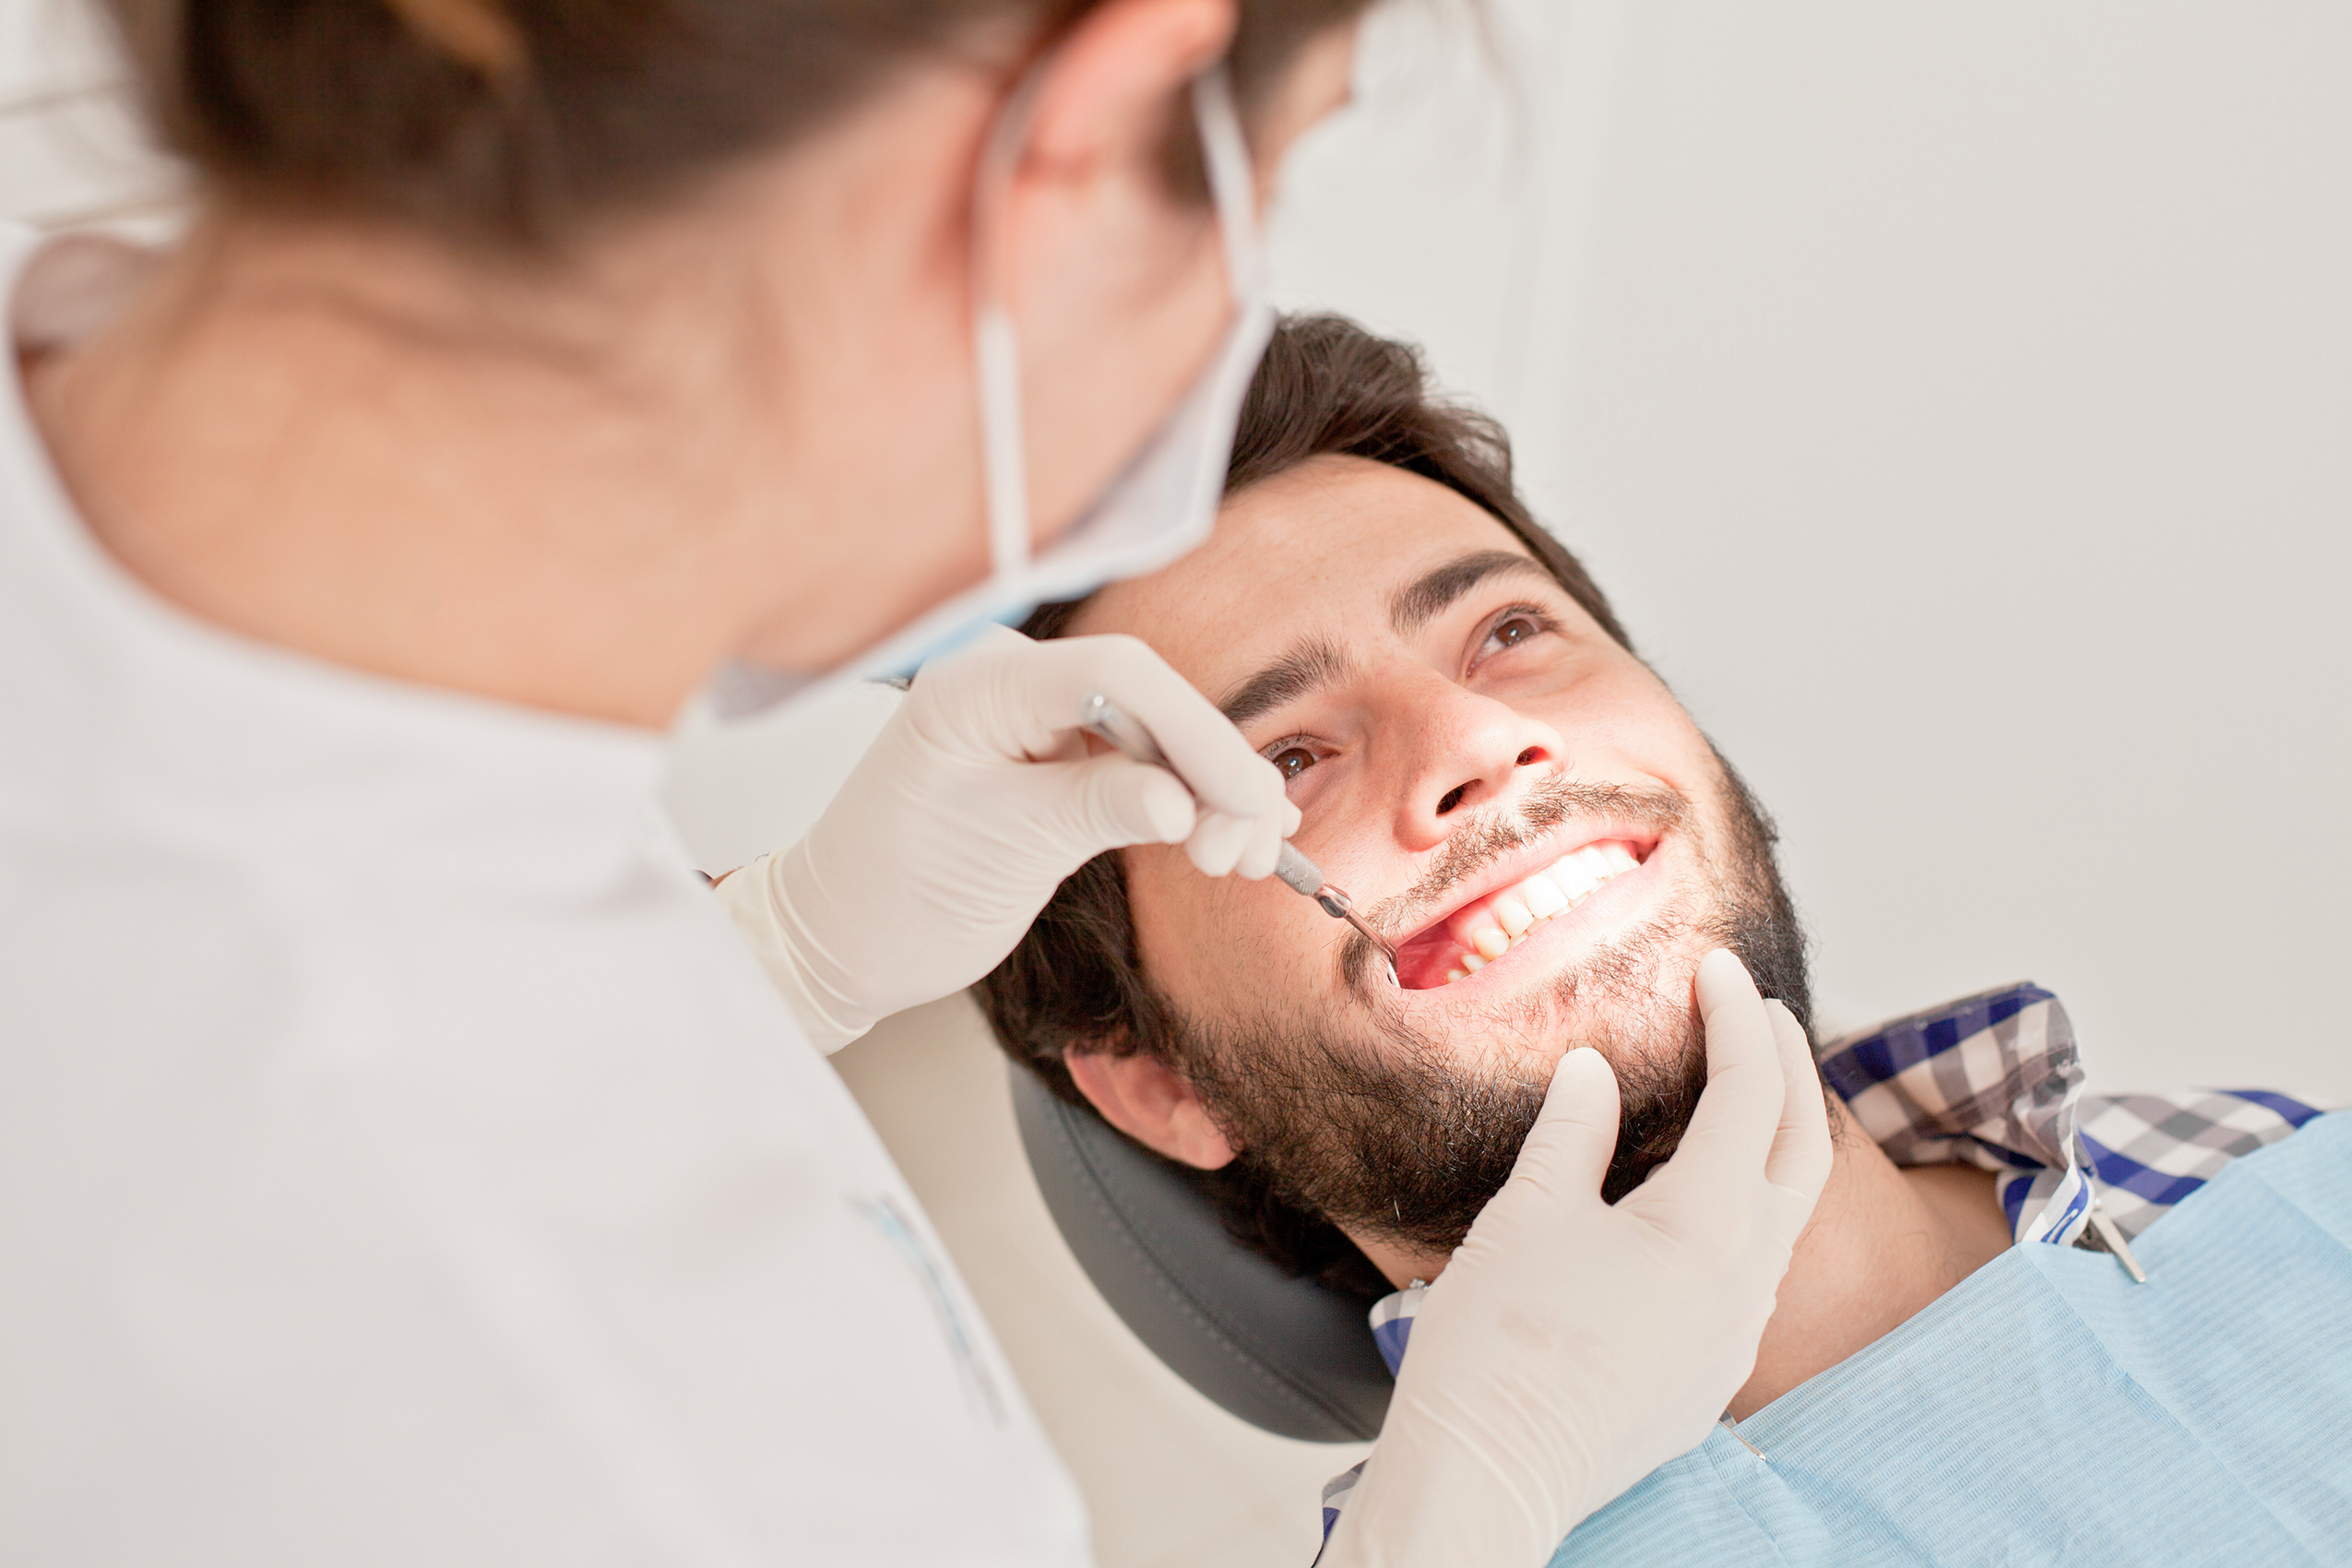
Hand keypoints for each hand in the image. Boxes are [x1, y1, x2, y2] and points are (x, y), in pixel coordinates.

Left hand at [714, 625, 1297, 1050]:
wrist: (842, 938)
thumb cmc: (891, 893)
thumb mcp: (1002, 850)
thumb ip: (1095, 808)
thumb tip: (1182, 801)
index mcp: (978, 687)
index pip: (1116, 675)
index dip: (1197, 730)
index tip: (1244, 797)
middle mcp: (1011, 688)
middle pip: (1151, 702)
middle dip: (1214, 772)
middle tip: (1252, 845)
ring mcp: (1037, 724)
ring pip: (1157, 738)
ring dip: (1213, 794)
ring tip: (1246, 859)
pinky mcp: (1056, 764)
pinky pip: (1140, 769)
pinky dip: (1189, 804)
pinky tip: (1232, 839)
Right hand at [1319, 950, 1833, 1567]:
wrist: (1489, 1475)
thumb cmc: (1499, 1345)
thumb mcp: (1529, 1212)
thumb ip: (1574, 1130)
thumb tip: (1593, 1074)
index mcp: (1708, 1224)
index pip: (1750, 1092)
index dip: (1736, 1017)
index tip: (1715, 966)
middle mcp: (1744, 1280)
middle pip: (1803, 1148)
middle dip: (1790, 1069)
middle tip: (1760, 1011)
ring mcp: (1733, 1334)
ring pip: (1786, 1213)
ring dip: (1773, 1139)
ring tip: (1738, 1090)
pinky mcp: (1708, 1375)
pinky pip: (1753, 1270)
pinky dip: (1745, 1205)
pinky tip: (1696, 1197)